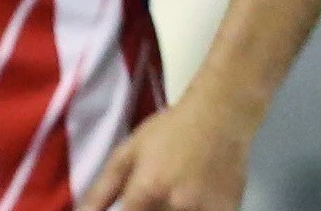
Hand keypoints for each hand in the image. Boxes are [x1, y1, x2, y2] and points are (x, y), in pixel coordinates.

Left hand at [76, 94, 256, 210]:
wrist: (219, 118)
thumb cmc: (167, 132)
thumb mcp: (127, 153)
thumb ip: (102, 190)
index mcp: (146, 190)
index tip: (130, 207)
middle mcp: (175, 205)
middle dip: (150, 210)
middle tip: (155, 192)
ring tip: (175, 190)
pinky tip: (192, 196)